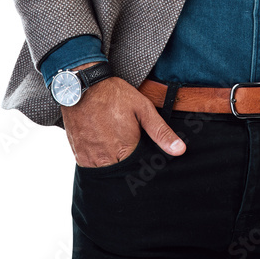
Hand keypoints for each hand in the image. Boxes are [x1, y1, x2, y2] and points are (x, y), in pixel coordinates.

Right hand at [61, 66, 186, 166]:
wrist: (83, 86)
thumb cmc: (115, 95)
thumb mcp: (143, 109)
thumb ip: (161, 132)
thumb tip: (180, 150)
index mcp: (126, 149)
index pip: (139, 169)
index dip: (142, 162)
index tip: (141, 148)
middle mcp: (106, 159)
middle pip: (122, 172)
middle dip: (127, 163)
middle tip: (126, 143)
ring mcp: (90, 158)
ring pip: (106, 172)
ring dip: (112, 163)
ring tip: (114, 145)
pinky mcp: (79, 154)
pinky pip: (91, 167)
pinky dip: (98, 161)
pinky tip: (102, 146)